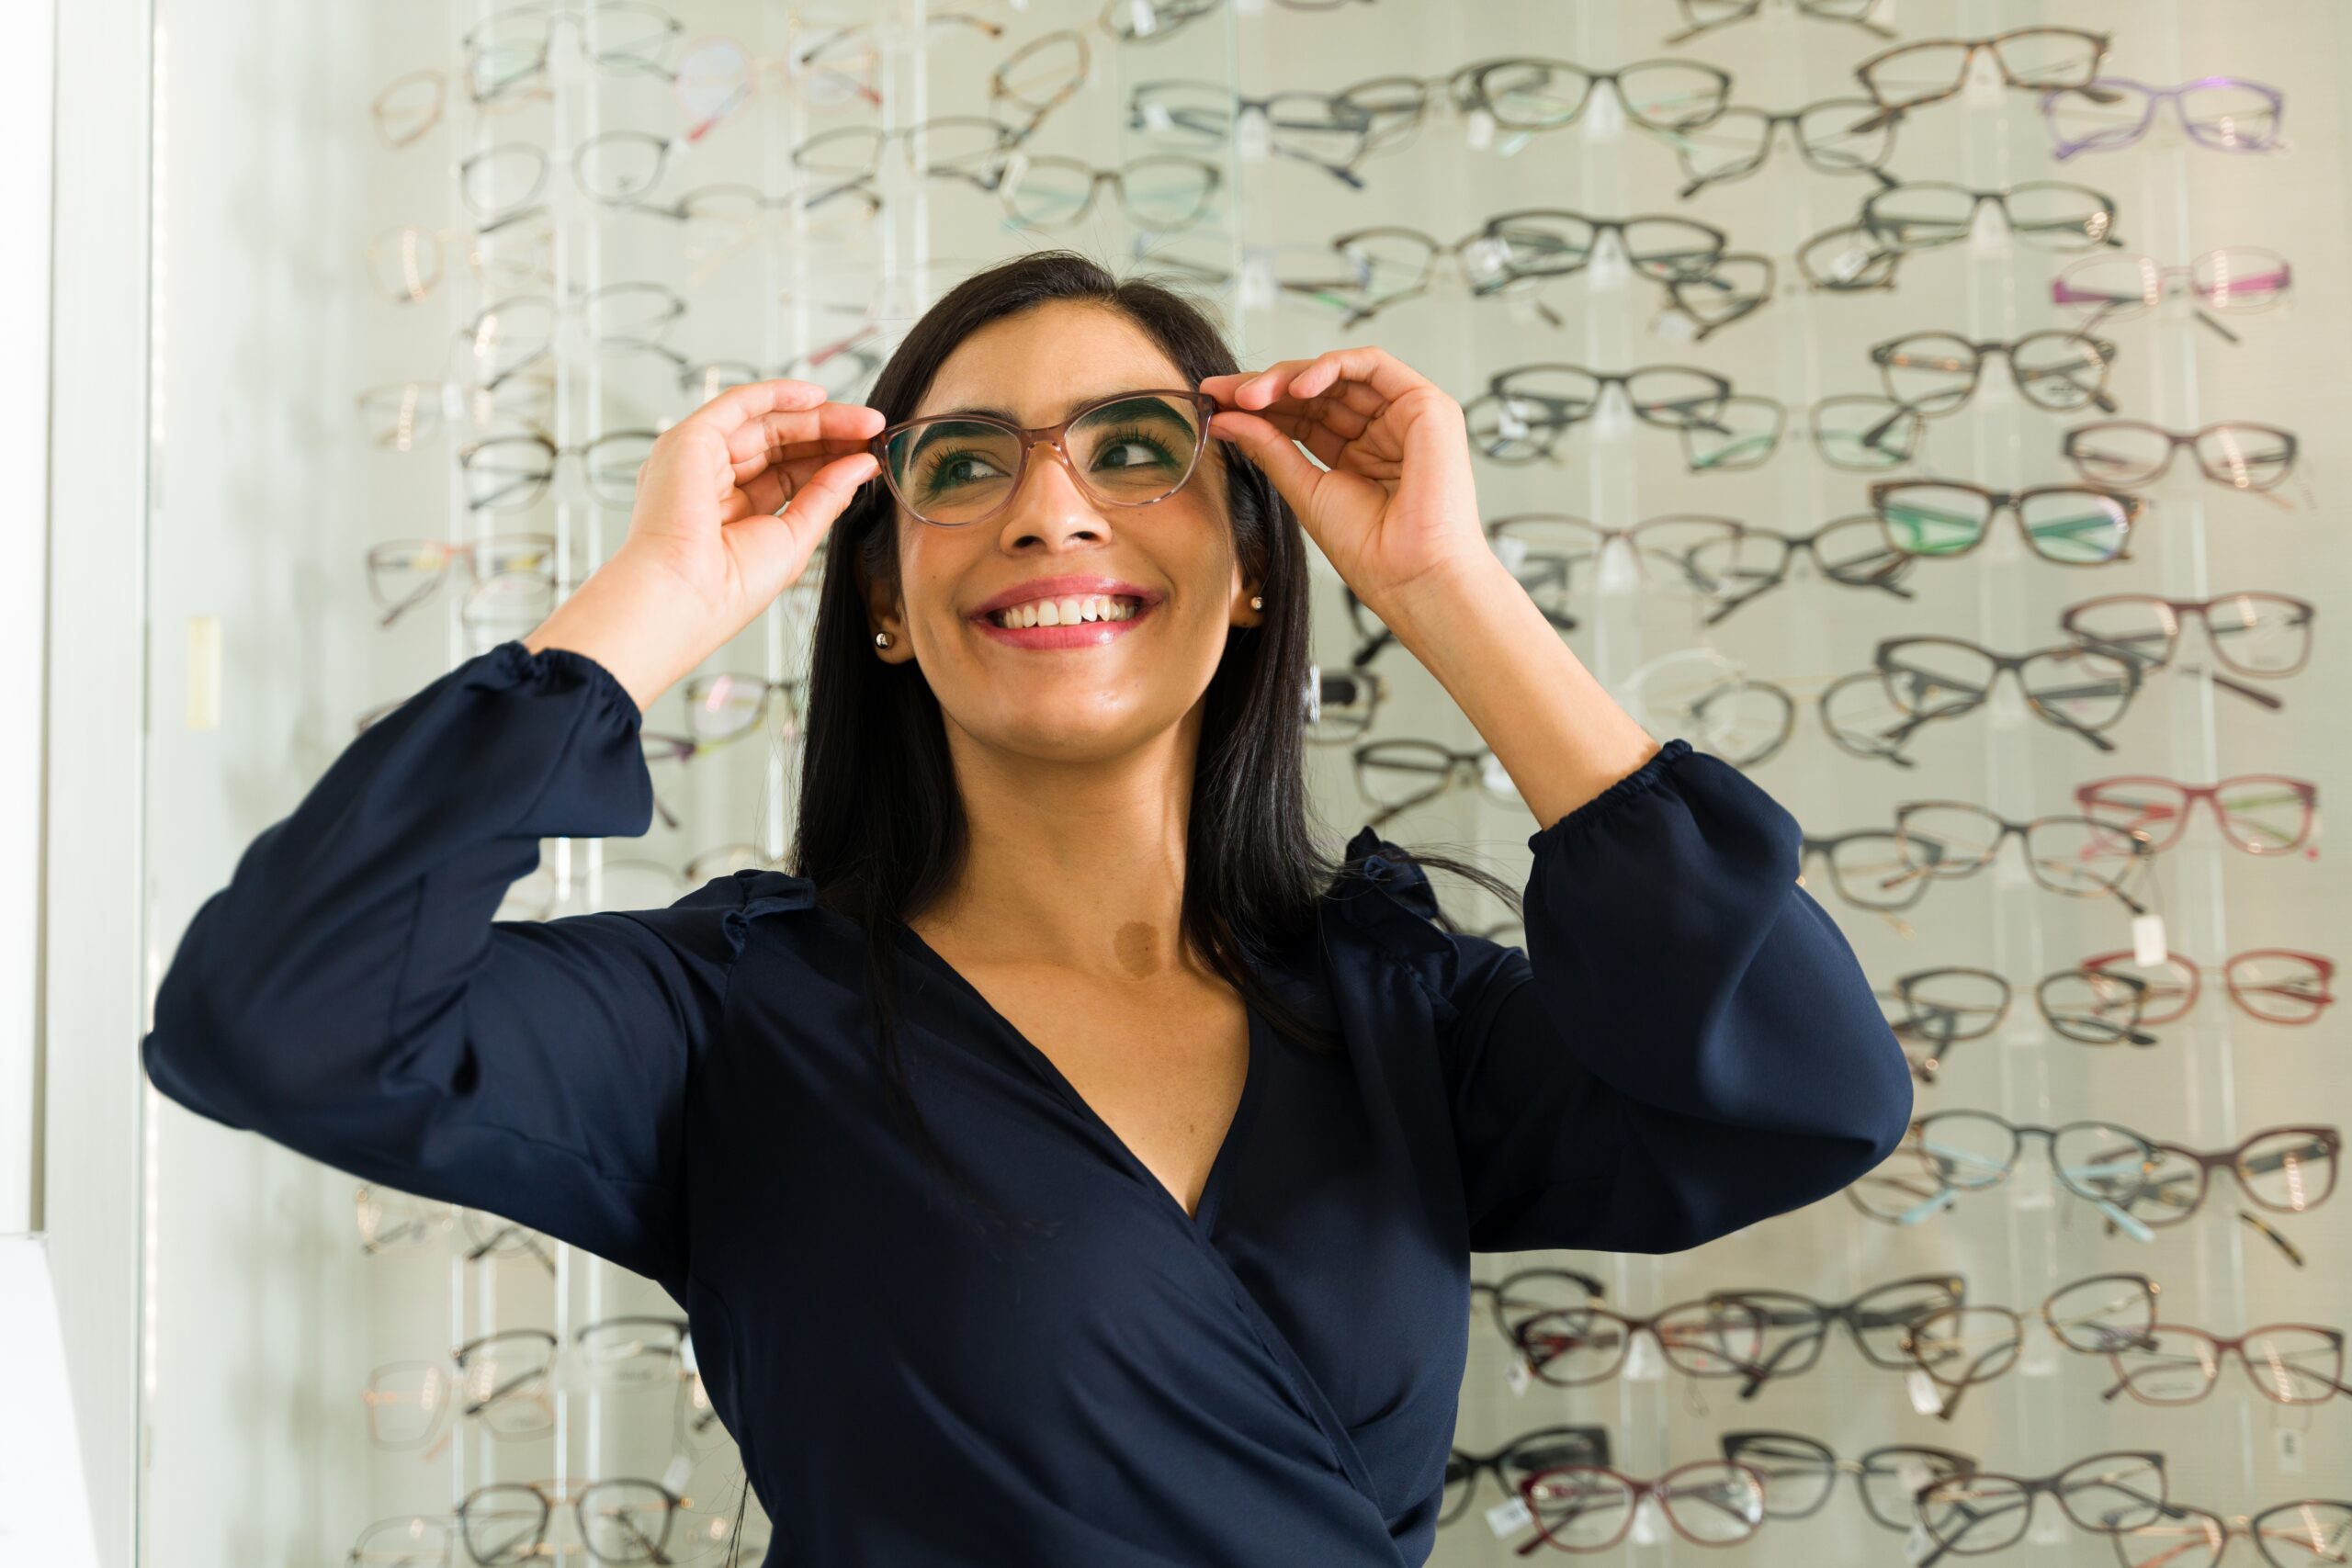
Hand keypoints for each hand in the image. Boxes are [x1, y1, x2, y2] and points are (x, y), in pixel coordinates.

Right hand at [623, 377, 884, 631]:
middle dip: (831, 436)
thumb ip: (827, 496)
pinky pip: (739, 404)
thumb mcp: (795, 537)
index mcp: (731, 513)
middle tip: (875, 433)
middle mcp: (711, 482)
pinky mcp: (689, 439)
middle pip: (781, 445)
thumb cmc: (728, 588)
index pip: (789, 474)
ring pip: (766, 422)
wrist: (685, 596)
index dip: (830, 462)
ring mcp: (698, 459)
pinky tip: (818, 397)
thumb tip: (862, 464)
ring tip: (865, 423)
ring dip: (817, 417)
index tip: (871, 458)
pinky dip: (778, 394)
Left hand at [1199, 347, 1491, 620]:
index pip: (1301, 416)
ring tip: (1248, 396)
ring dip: (1288, 378)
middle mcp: (1380, 432)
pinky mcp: (1426, 404)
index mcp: (1356, 456)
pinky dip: (1330, 367)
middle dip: (1265, 388)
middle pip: (1316, 391)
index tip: (1214, 405)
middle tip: (1221, 393)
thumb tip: (1226, 418)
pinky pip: (1372, 365)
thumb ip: (1270, 448)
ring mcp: (1403, 416)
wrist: (1411, 576)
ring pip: (1338, 373)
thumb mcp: (1306, 490)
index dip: (1257, 407)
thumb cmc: (1372, 551)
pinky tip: (1294, 387)